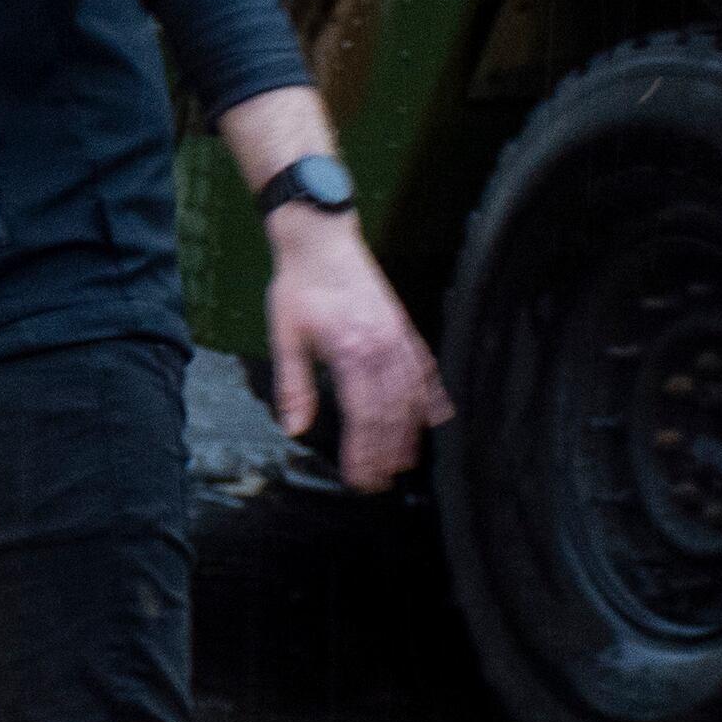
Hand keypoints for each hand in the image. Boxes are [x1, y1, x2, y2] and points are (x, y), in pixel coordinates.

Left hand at [264, 207, 453, 491]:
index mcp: (352, 351)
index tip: (359, 477)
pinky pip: (424, 369)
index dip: (362, 452)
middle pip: (390, 413)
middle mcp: (382, 347)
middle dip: (385, 452)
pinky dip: (431, 395)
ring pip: (411, 395)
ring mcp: (398, 336)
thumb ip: (293, 385)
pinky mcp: (403, 327)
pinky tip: (436, 417)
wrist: (320, 239)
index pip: (362, 416)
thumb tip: (293, 428)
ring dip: (408, 432)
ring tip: (403, 461)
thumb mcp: (285, 336)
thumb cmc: (298, 285)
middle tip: (378, 481)